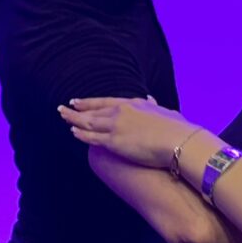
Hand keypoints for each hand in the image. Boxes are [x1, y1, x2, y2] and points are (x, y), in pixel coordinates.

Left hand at [58, 95, 207, 172]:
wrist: (179, 141)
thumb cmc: (177, 129)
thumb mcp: (165, 112)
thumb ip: (154, 106)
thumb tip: (151, 100)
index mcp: (133, 103)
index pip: (105, 102)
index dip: (90, 102)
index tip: (78, 101)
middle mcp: (121, 112)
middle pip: (93, 110)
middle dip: (77, 109)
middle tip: (63, 108)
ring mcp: (116, 126)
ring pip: (88, 122)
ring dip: (73, 119)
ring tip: (62, 117)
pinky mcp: (114, 142)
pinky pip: (91, 138)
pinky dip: (81, 134)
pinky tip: (73, 132)